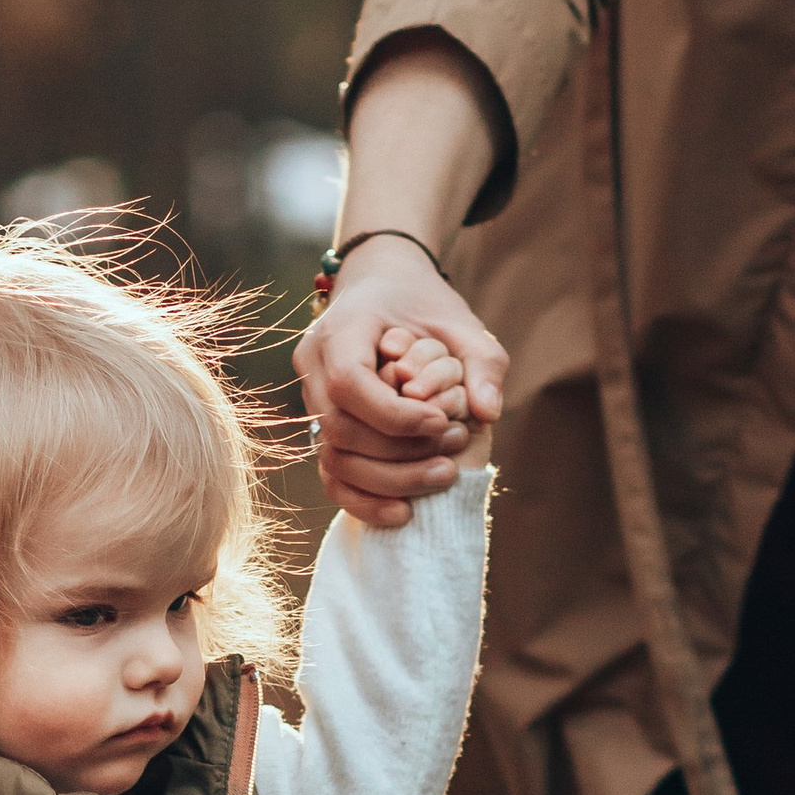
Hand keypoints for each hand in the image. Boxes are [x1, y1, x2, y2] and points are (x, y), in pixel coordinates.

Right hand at [295, 43, 507, 527]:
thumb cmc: (428, 303)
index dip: (401, 417)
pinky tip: (409, 510)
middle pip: (343, 434)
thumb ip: (480, 360)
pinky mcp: (327, 431)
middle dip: (405, 452)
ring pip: (335, 461)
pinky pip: (333, 477)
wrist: (386, 285)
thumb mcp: (466, 319)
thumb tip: (481, 411)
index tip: (447, 421)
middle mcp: (313, 372)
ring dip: (391, 481)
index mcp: (337, 336)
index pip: (352, 391)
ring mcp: (314, 404)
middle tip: (457, 455)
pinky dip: (366, 500)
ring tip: (443, 482)